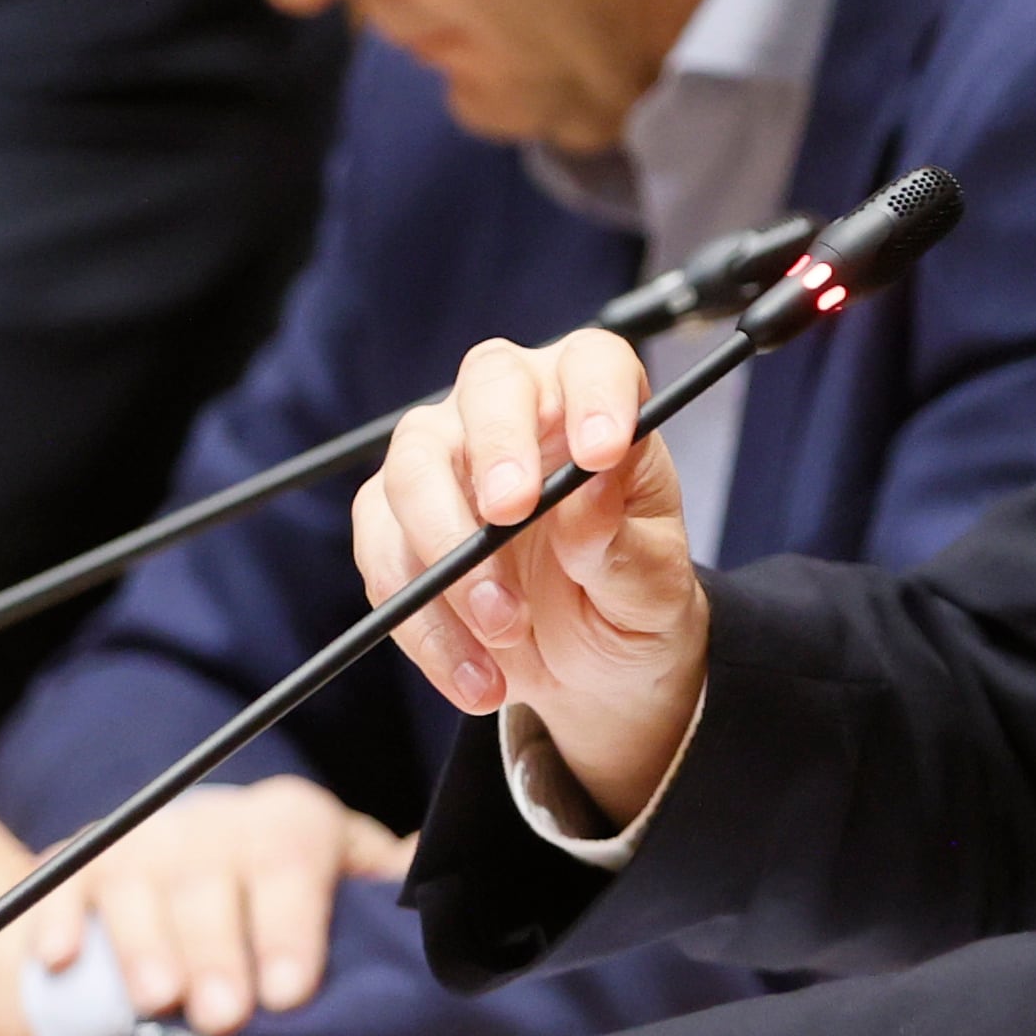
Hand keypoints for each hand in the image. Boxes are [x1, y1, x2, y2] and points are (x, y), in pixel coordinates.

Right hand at [22, 773, 397, 1035]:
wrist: (201, 861)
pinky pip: (63, 886)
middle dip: (217, 953)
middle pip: (213, 882)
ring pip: (138, 886)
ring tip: (155, 1001)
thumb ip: (385, 896)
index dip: (292, 926)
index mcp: (290, 824)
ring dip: (143, 944)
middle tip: (224, 1016)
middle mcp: (215, 823)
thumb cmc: (288, 894)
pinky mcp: (82, 863)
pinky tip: (58, 960)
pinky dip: (58, 922)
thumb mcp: (346, 882)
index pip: (293, 860)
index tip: (291, 990)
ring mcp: (145, 842)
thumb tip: (452, 916)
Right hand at [357, 330, 708, 823]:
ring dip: (452, 556)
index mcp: (594, 404)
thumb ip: (619, 536)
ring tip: (507, 631)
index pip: (592, 362)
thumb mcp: (651, 583)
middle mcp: (515, 412)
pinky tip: (476, 674)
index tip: (602, 452)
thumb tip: (592, 482)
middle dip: (495, 451)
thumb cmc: (630, 598)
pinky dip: (425, 621)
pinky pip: (385, 554)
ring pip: (415, 469)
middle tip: (510, 514)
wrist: (590, 663)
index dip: (594, 394)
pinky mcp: (394, 523)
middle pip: (487, 387)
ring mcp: (445, 460)